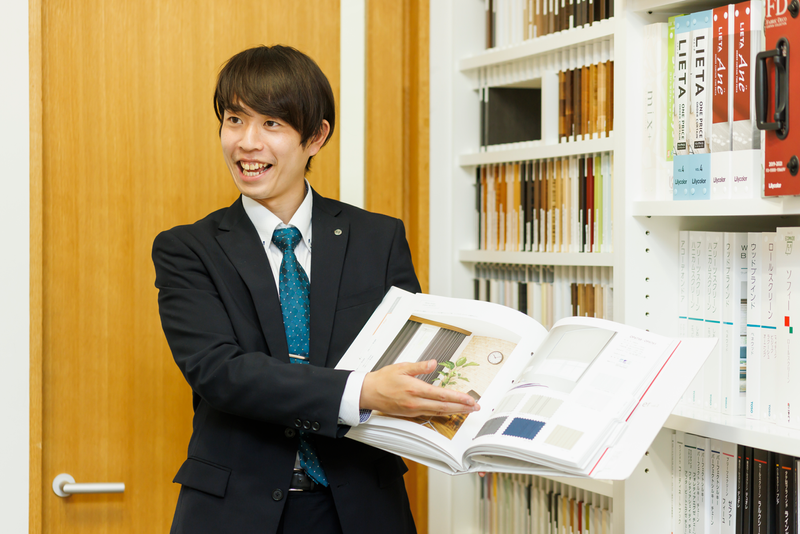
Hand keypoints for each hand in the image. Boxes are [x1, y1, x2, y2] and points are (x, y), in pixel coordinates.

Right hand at [360, 359, 480, 416]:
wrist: (368, 393)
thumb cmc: (383, 380)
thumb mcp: (401, 367)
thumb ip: (419, 366)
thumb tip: (433, 363)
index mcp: (415, 389)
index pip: (441, 395)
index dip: (458, 398)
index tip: (469, 399)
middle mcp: (415, 402)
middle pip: (443, 407)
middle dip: (461, 407)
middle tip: (474, 407)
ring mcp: (413, 410)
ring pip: (438, 412)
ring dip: (454, 411)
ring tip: (467, 410)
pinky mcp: (411, 414)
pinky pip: (430, 414)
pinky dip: (442, 413)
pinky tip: (449, 411)